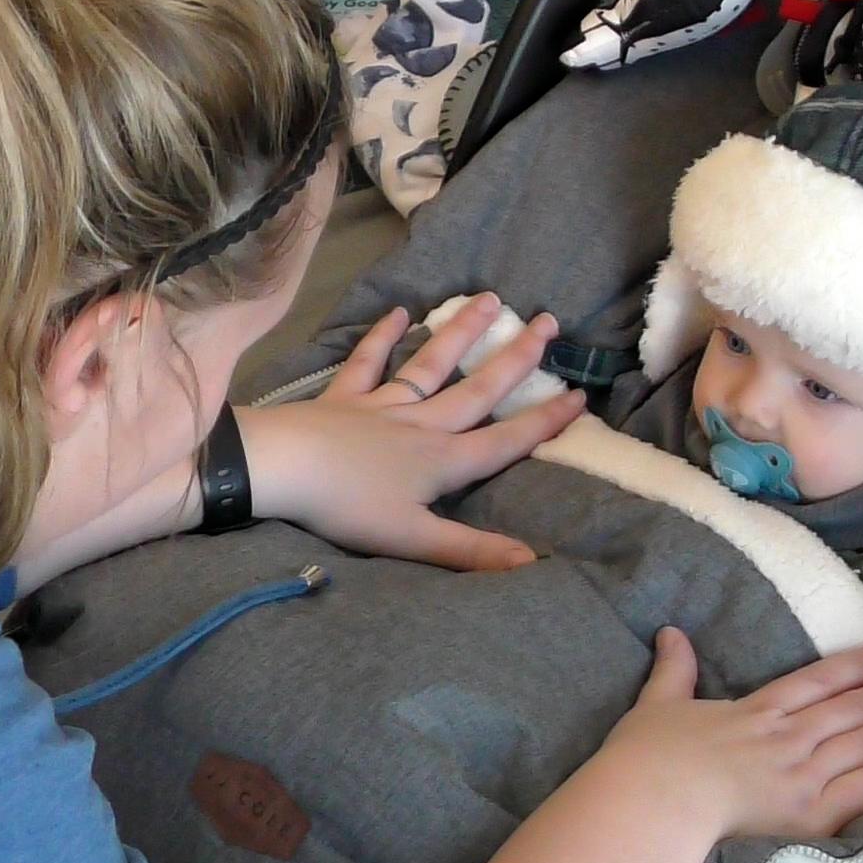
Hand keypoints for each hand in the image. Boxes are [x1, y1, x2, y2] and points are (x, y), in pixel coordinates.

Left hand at [239, 295, 590, 570]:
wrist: (282, 468)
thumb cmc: (348, 508)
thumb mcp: (414, 539)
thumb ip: (472, 550)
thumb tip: (532, 562)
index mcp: (443, 461)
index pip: (505, 441)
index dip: (545, 422)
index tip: (580, 395)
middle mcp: (421, 425)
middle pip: (477, 389)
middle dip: (516, 358)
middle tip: (550, 323)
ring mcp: (382, 406)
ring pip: (431, 365)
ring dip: (463, 333)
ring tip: (492, 300)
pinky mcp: (343, 398)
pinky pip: (367, 363)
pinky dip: (382, 338)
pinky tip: (398, 313)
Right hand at [584, 631, 862, 844]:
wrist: (654, 802)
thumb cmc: (647, 758)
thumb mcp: (658, 704)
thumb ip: (674, 670)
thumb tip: (671, 632)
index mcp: (757, 711)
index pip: (817, 681)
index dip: (855, 667)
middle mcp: (789, 737)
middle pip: (852, 710)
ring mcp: (803, 774)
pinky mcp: (810, 812)